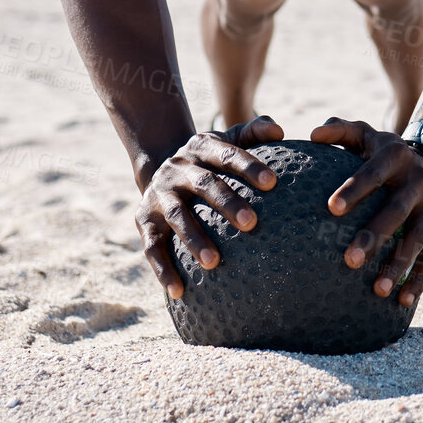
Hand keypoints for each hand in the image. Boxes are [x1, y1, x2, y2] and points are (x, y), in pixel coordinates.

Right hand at [135, 115, 284, 298]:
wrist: (159, 167)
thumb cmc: (210, 160)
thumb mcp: (228, 140)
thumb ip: (254, 132)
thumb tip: (279, 131)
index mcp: (201, 147)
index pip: (227, 154)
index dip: (249, 166)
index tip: (273, 182)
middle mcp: (178, 168)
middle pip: (204, 184)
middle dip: (227, 203)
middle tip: (252, 224)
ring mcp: (159, 194)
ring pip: (177, 216)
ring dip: (194, 239)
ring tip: (215, 262)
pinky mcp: (143, 219)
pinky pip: (151, 247)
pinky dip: (163, 269)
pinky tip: (179, 291)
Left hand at [311, 117, 422, 307]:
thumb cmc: (382, 155)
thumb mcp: (365, 136)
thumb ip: (339, 131)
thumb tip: (313, 133)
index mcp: (396, 156)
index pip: (373, 172)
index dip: (355, 188)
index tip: (331, 208)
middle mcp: (419, 180)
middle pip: (397, 210)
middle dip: (375, 235)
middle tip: (349, 260)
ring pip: (417, 239)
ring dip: (398, 265)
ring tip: (377, 291)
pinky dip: (420, 280)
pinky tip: (402, 301)